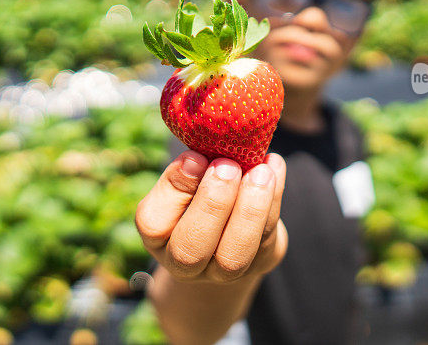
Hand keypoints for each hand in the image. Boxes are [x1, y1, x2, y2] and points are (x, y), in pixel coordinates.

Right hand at [135, 151, 287, 283]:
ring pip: (234, 255)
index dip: (175, 190)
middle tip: (228, 167)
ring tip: (260, 171)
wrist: (232, 226)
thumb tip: (196, 159)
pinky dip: (274, 198)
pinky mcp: (260, 261)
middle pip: (191, 250)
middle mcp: (185, 263)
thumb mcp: (184, 182)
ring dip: (250, 209)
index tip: (196, 157)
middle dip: (212, 204)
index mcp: (158, 237)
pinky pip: (267, 236)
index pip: (153, 223)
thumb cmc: (199, 193)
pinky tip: (274, 166)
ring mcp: (223, 271)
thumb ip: (186, 173)